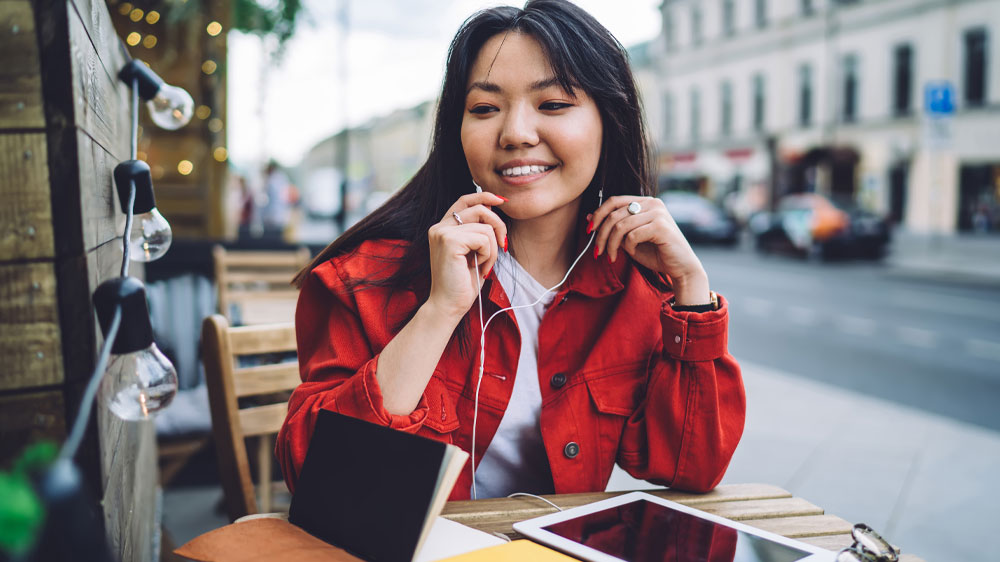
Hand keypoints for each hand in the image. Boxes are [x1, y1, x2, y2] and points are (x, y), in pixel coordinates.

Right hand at [425, 192, 507, 320]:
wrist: (449, 305)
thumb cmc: (462, 283)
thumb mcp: (473, 251)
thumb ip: (477, 230)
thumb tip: (492, 207)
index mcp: (442, 227)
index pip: (465, 200)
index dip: (484, 196)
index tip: (501, 201)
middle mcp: (439, 226)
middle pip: (479, 208)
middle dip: (498, 225)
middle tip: (502, 245)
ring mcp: (442, 232)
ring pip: (485, 227)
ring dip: (492, 249)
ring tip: (483, 265)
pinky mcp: (449, 241)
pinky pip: (483, 238)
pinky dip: (488, 255)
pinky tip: (478, 267)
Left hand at [590, 196, 709, 304]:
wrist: (681, 268)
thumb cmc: (656, 253)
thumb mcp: (629, 240)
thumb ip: (614, 228)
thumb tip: (589, 217)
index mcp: (645, 202)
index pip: (614, 201)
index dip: (598, 214)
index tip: (589, 230)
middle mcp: (652, 203)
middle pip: (614, 214)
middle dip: (601, 235)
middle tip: (597, 251)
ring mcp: (658, 213)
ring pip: (620, 225)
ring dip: (612, 244)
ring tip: (612, 256)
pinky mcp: (661, 226)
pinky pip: (633, 235)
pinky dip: (629, 247)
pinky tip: (634, 253)